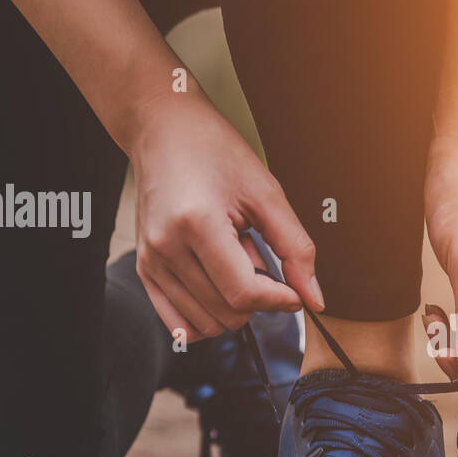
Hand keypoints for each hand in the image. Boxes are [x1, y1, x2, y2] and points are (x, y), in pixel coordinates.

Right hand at [129, 92, 322, 341]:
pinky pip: (178, 326)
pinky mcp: (143, 269)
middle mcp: (165, 247)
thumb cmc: (214, 152)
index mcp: (196, 223)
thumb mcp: (266, 192)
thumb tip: (314, 298)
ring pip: (206, 324)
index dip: (280, 300)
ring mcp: (149, 261)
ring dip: (233, 307)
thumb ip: (295, 248)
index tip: (294, 292)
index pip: (244, 292)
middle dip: (258, 300)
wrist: (164, 130)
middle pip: (227, 312)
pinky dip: (207, 319)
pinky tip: (219, 290)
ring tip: (234, 264)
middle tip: (260, 260)